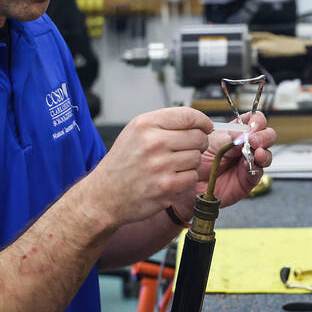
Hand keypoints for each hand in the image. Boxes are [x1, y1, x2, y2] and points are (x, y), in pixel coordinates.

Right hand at [89, 107, 212, 226]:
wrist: (105, 195)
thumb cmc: (122, 163)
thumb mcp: (135, 132)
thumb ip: (164, 123)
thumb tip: (198, 122)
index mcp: (145, 125)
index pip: (188, 116)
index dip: (203, 121)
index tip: (206, 126)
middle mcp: (153, 143)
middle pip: (198, 137)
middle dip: (199, 143)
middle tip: (188, 149)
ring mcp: (161, 166)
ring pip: (197, 158)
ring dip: (190, 163)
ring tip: (173, 166)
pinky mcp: (167, 187)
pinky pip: (192, 177)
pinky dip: (186, 179)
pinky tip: (171, 178)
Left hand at [197, 112, 275, 208]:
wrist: (189, 184)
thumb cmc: (196, 161)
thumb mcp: (211, 142)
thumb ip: (230, 137)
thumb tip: (246, 132)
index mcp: (236, 133)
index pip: (253, 121)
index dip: (257, 120)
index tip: (253, 123)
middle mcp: (245, 147)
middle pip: (266, 136)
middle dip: (264, 135)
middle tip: (254, 139)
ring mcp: (248, 162)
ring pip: (266, 154)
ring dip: (264, 151)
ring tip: (257, 152)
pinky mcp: (248, 179)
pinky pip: (259, 172)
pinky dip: (257, 166)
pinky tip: (251, 163)